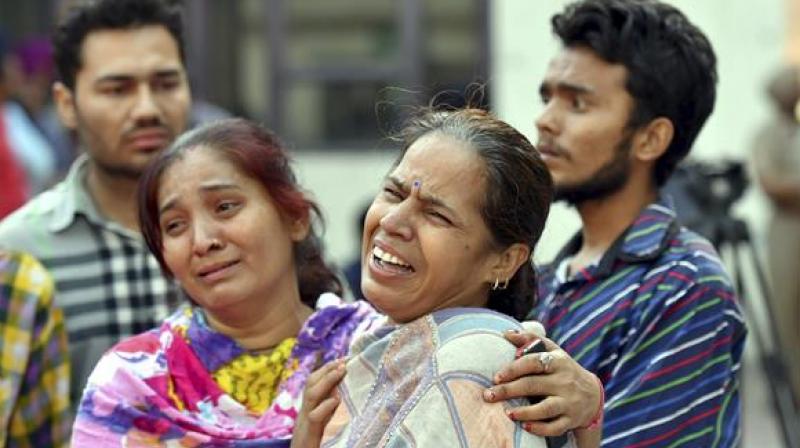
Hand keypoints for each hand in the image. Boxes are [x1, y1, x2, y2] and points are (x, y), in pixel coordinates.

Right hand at [291, 358, 346, 447]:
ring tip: (341, 371)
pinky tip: (336, 400)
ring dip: (327, 381)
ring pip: (311, 396)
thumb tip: (339, 393)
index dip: (326, 369)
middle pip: (310, 384)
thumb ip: (328, 410)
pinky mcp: (308, 436)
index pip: (313, 383)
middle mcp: (304, 413)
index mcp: (308, 410)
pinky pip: (314, 418)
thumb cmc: (312, 446)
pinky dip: (325, 406)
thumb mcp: (322, 425)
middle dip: (327, 370)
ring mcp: (304, 423)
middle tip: (344, 361)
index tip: (343, 359)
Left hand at [482, 331, 601, 436]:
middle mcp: (564, 381)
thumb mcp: (552, 351)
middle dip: (509, 391)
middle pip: (534, 385)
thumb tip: (506, 333)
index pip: (534, 362)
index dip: (514, 369)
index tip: (496, 377)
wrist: (592, 395)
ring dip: (525, 412)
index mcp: (558, 362)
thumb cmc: (563, 369)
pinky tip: (525, 426)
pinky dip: (540, 428)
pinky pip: (555, 427)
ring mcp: (569, 402)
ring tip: (507, 413)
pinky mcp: (571, 419)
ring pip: (546, 408)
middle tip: (489, 395)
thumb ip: (530, 340)